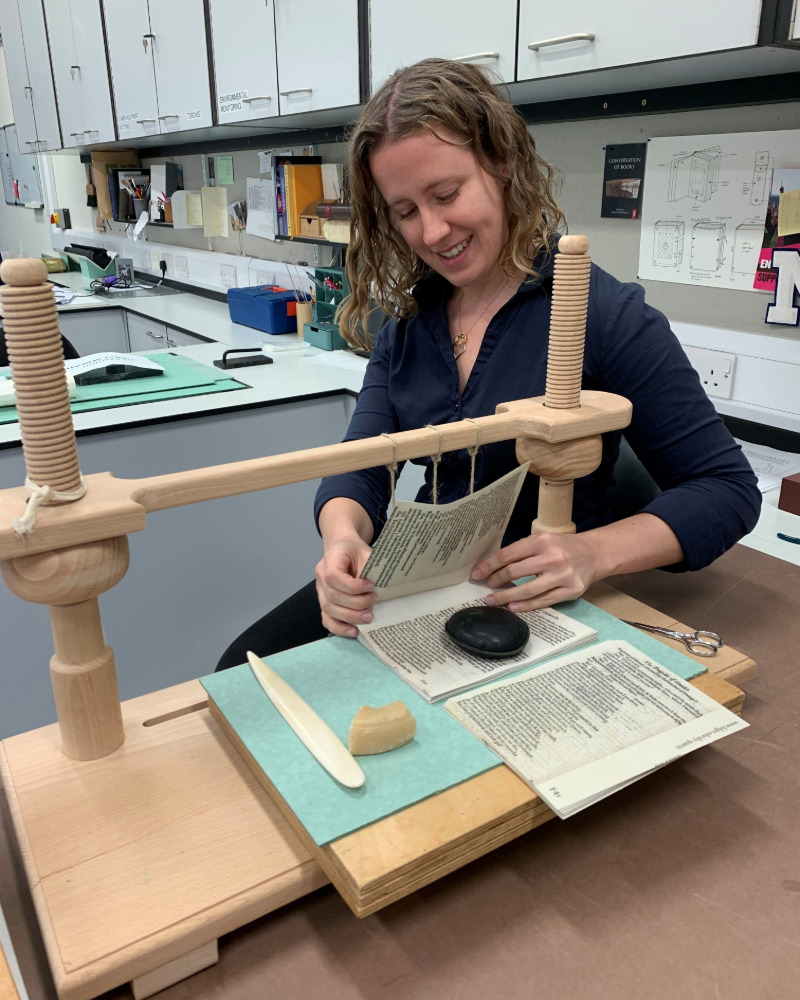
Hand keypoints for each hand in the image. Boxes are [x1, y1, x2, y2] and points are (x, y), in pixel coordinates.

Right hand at [315, 536, 375, 637]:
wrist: (344, 548)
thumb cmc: (356, 551)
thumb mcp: (366, 553)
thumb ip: (370, 569)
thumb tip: (380, 590)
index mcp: (331, 559)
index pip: (334, 576)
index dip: (352, 586)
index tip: (370, 587)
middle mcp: (321, 575)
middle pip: (332, 596)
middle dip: (355, 604)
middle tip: (374, 603)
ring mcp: (320, 590)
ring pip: (328, 609)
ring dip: (350, 617)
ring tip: (368, 617)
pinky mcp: (324, 602)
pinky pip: (326, 618)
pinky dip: (339, 627)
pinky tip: (353, 631)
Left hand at [471, 531, 601, 611]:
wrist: (594, 554)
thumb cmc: (563, 548)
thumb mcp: (543, 541)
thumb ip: (521, 552)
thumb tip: (492, 567)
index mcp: (542, 541)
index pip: (508, 554)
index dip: (489, 565)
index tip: (477, 574)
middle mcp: (552, 557)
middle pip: (515, 572)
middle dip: (496, 581)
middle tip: (486, 588)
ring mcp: (562, 575)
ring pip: (527, 590)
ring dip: (506, 597)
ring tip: (493, 601)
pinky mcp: (570, 591)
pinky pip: (543, 601)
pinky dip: (526, 606)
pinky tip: (513, 607)